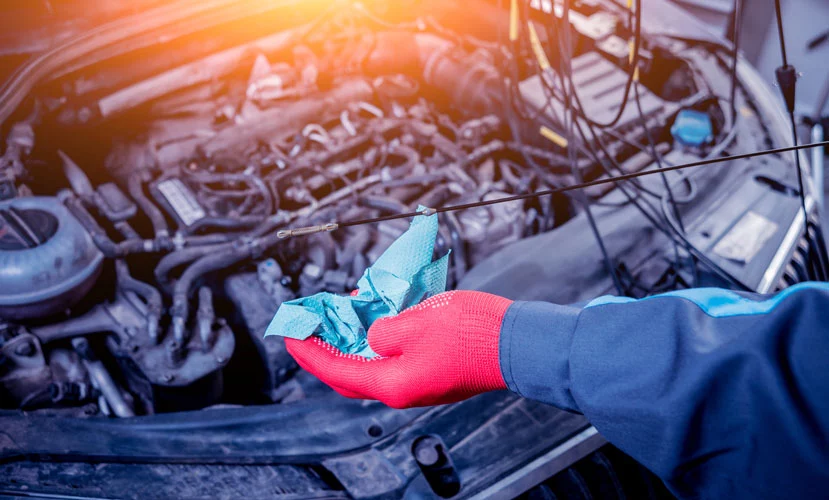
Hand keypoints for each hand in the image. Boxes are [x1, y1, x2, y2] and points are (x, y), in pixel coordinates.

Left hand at [285, 290, 512, 407]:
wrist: (515, 343)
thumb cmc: (470, 334)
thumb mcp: (413, 322)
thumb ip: (381, 331)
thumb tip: (374, 335)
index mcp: (392, 383)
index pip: (335, 370)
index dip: (308, 351)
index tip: (289, 332)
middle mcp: (403, 389)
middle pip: (351, 371)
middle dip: (326, 348)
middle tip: (309, 325)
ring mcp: (420, 382)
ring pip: (374, 361)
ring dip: (356, 338)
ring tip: (343, 311)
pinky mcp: (434, 370)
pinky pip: (396, 355)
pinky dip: (381, 336)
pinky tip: (380, 314)